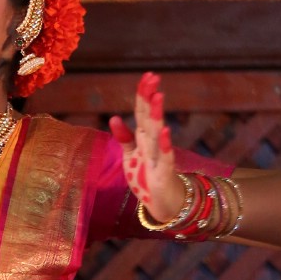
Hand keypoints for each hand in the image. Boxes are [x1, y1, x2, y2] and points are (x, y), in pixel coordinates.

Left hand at [108, 71, 181, 223]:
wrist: (162, 203)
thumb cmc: (146, 178)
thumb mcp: (130, 156)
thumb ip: (124, 138)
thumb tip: (114, 117)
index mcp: (143, 138)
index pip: (142, 112)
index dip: (142, 95)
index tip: (147, 76)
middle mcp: (152, 144)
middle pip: (150, 117)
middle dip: (150, 98)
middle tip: (153, 77)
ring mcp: (158, 156)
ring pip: (157, 133)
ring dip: (157, 115)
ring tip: (158, 96)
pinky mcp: (163, 172)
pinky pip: (165, 156)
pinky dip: (165, 145)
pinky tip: (166, 131)